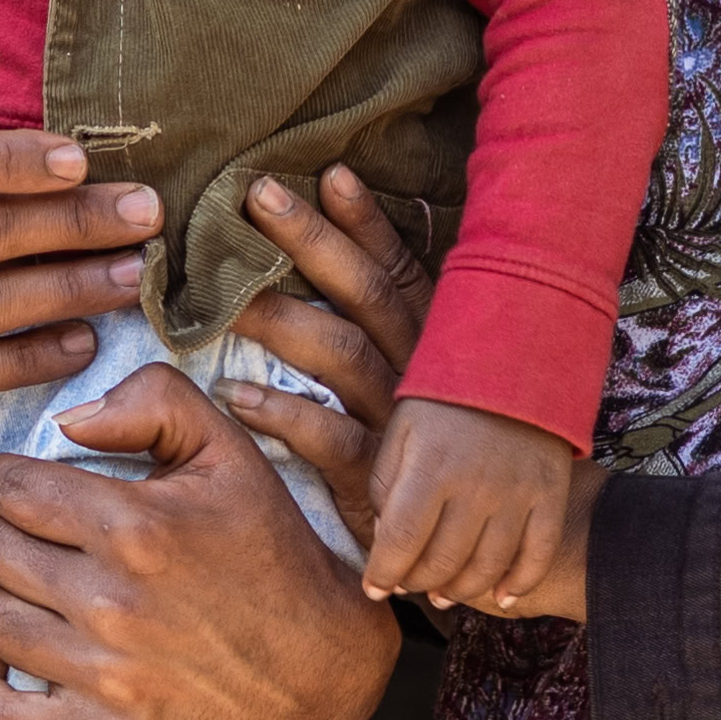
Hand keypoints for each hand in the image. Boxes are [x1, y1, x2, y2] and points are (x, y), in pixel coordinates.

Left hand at [0, 359, 401, 719]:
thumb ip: (153, 403)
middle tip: (30, 539)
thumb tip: (66, 421)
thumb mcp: (232, 454)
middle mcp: (114, 605)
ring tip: (22, 590)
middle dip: (2, 532)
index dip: (7, 479)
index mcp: (138, 528)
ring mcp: (107, 680)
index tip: (24, 489)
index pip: (8, 487)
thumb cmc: (273, 554)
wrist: (325, 673)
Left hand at [207, 165, 425, 535]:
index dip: (365, 222)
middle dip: (312, 242)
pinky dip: (284, 416)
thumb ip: (385, 333)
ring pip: (341, 356)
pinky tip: (238, 398)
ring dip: (282, 319)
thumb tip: (335, 266)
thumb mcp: (430, 386)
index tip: (329, 173)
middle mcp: (423, 373)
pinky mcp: (381, 481)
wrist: (495, 546)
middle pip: (364, 294)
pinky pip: (328, 440)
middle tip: (256, 196)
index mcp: (437, 342)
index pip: (397, 269)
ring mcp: (403, 425)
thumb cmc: (451, 455)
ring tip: (225, 294)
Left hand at [360, 396, 592, 613]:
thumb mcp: (401, 431)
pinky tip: (501, 597)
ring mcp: (518, 495)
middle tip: (409, 585)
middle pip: (443, 562)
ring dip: (461, 590)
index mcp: (431, 469)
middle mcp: (476, 488)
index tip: (374, 588)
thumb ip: (386, 486)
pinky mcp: (550, 497)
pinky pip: (539, 555)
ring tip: (444, 593)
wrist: (514, 361)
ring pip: (488, 568)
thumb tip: (385, 541)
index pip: (401, 542)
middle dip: (418, 583)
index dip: (383, 574)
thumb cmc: (447, 400)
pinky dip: (520, 584)